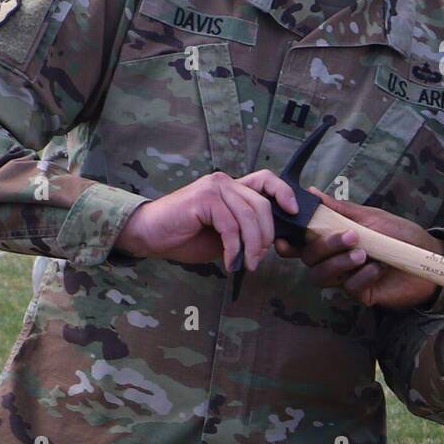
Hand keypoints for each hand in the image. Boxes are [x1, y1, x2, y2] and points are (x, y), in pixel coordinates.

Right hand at [116, 169, 293, 271]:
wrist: (149, 235)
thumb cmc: (185, 235)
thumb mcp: (224, 234)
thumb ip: (245, 230)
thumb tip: (271, 242)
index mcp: (232, 187)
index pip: (267, 179)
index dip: (284, 193)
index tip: (294, 212)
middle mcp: (224, 182)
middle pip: (262, 204)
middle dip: (266, 235)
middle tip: (259, 258)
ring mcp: (213, 187)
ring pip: (248, 216)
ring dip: (252, 245)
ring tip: (247, 264)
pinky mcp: (203, 199)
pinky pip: (230, 226)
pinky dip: (234, 248)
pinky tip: (230, 262)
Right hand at [274, 192, 443, 307]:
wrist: (430, 257)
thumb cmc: (400, 234)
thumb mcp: (372, 216)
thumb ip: (341, 210)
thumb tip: (311, 192)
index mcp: (334, 239)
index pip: (302, 242)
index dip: (289, 242)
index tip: (285, 239)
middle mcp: (336, 259)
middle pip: (310, 258)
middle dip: (325, 247)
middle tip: (351, 236)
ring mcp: (347, 278)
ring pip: (322, 276)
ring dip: (339, 263)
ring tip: (362, 254)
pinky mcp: (362, 294)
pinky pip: (349, 288)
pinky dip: (361, 276)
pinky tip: (377, 268)